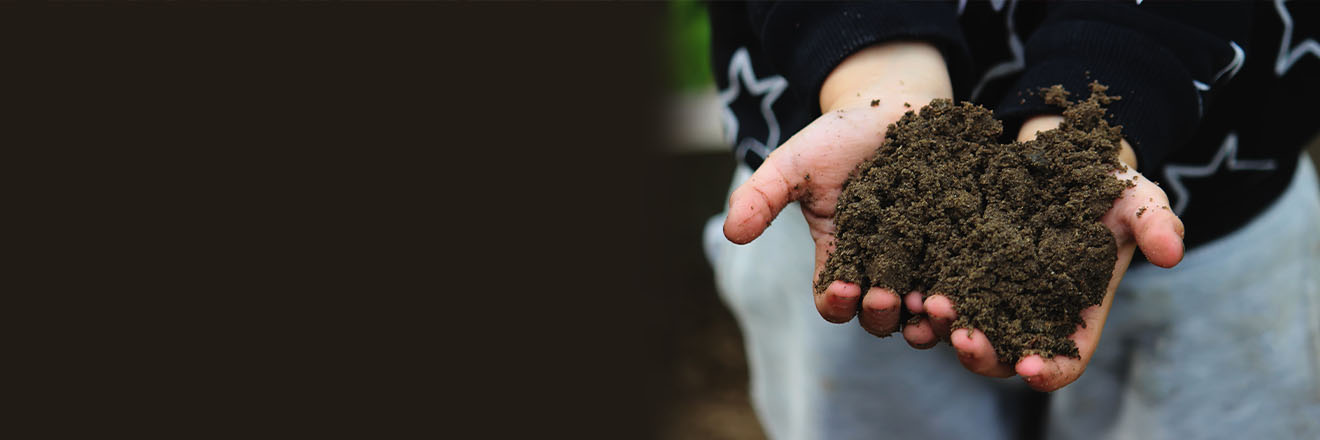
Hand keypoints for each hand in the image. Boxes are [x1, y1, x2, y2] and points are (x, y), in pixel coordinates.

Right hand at [722, 41, 952, 336]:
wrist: (900, 105)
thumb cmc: (840, 136)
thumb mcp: (795, 163)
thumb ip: (762, 195)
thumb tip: (731, 233)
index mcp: (840, 257)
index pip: (834, 300)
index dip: (837, 302)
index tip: (843, 287)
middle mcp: (883, 268)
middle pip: (881, 315)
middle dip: (882, 314)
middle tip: (887, 298)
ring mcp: (926, 260)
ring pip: (925, 309)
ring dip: (927, 316)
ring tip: (932, 304)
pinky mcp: (964, 245)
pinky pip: (966, 281)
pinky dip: (966, 291)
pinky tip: (967, 285)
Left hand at [914, 115, 1184, 391]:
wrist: (1051, 152)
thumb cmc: (1100, 183)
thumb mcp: (1133, 197)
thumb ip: (1154, 223)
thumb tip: (1173, 254)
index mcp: (1072, 315)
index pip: (1062, 359)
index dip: (1047, 369)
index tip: (1030, 368)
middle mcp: (1024, 314)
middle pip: (1000, 354)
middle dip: (982, 354)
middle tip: (965, 338)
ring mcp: (984, 294)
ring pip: (958, 329)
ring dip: (941, 331)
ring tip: (930, 310)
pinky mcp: (950, 268)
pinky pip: (928, 294)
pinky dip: (914, 301)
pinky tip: (903, 291)